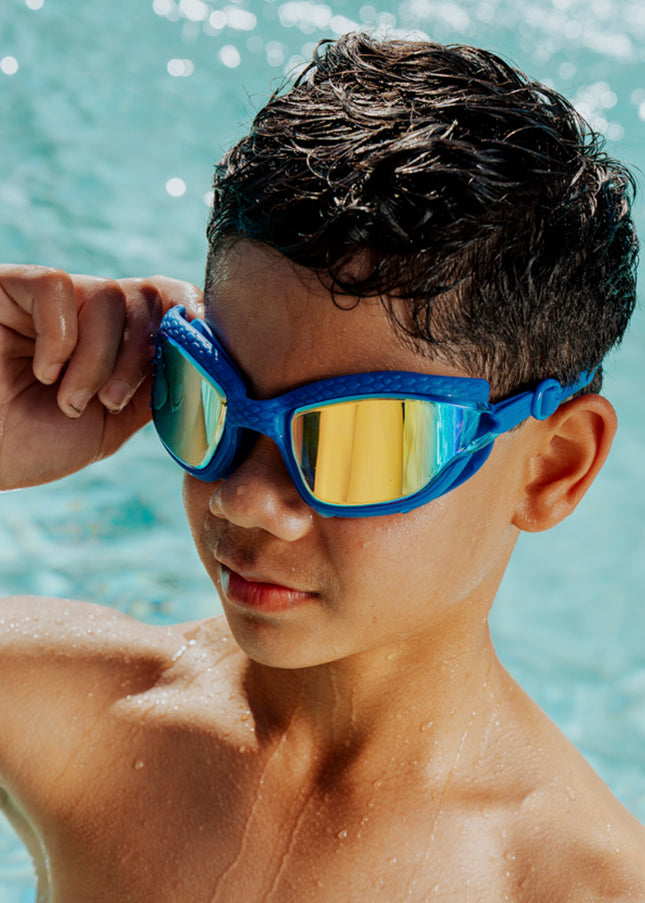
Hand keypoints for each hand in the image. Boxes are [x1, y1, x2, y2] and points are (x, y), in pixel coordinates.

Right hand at [0, 266, 202, 488]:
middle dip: (144, 352)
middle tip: (113, 399)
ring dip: (99, 360)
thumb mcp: (109, 425)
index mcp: (115, 340)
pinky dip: (62, 338)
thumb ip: (153, 391)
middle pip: (147, 294)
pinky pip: (59, 287)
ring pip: (110, 294)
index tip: (204, 347)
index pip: (167, 300)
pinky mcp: (9, 287)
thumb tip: (200, 365)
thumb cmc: (29, 445)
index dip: (191, 314)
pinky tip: (45, 371)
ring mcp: (50, 300)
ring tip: (69, 399)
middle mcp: (87, 313)